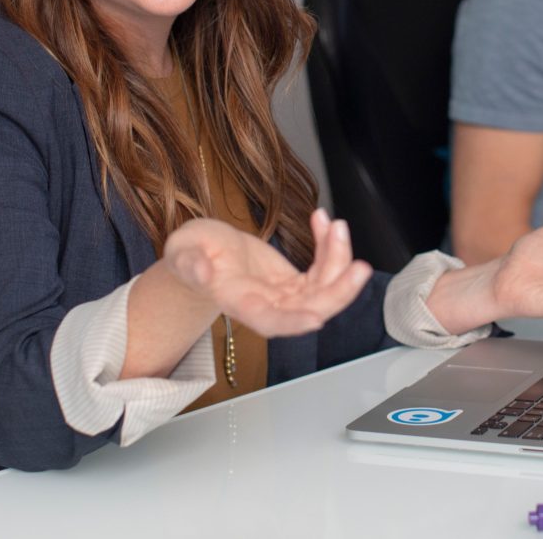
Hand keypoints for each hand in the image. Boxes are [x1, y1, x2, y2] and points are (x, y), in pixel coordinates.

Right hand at [162, 210, 371, 337]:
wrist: (201, 255)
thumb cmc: (189, 256)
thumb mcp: (182, 253)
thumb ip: (189, 264)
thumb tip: (201, 271)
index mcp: (240, 303)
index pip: (270, 321)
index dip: (294, 322)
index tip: (318, 318)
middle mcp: (267, 304)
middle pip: (311, 308)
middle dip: (339, 291)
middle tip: (360, 268)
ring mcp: (284, 294)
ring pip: (323, 288)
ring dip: (338, 259)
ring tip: (335, 225)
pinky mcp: (294, 280)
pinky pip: (321, 268)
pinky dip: (328, 246)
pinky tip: (323, 221)